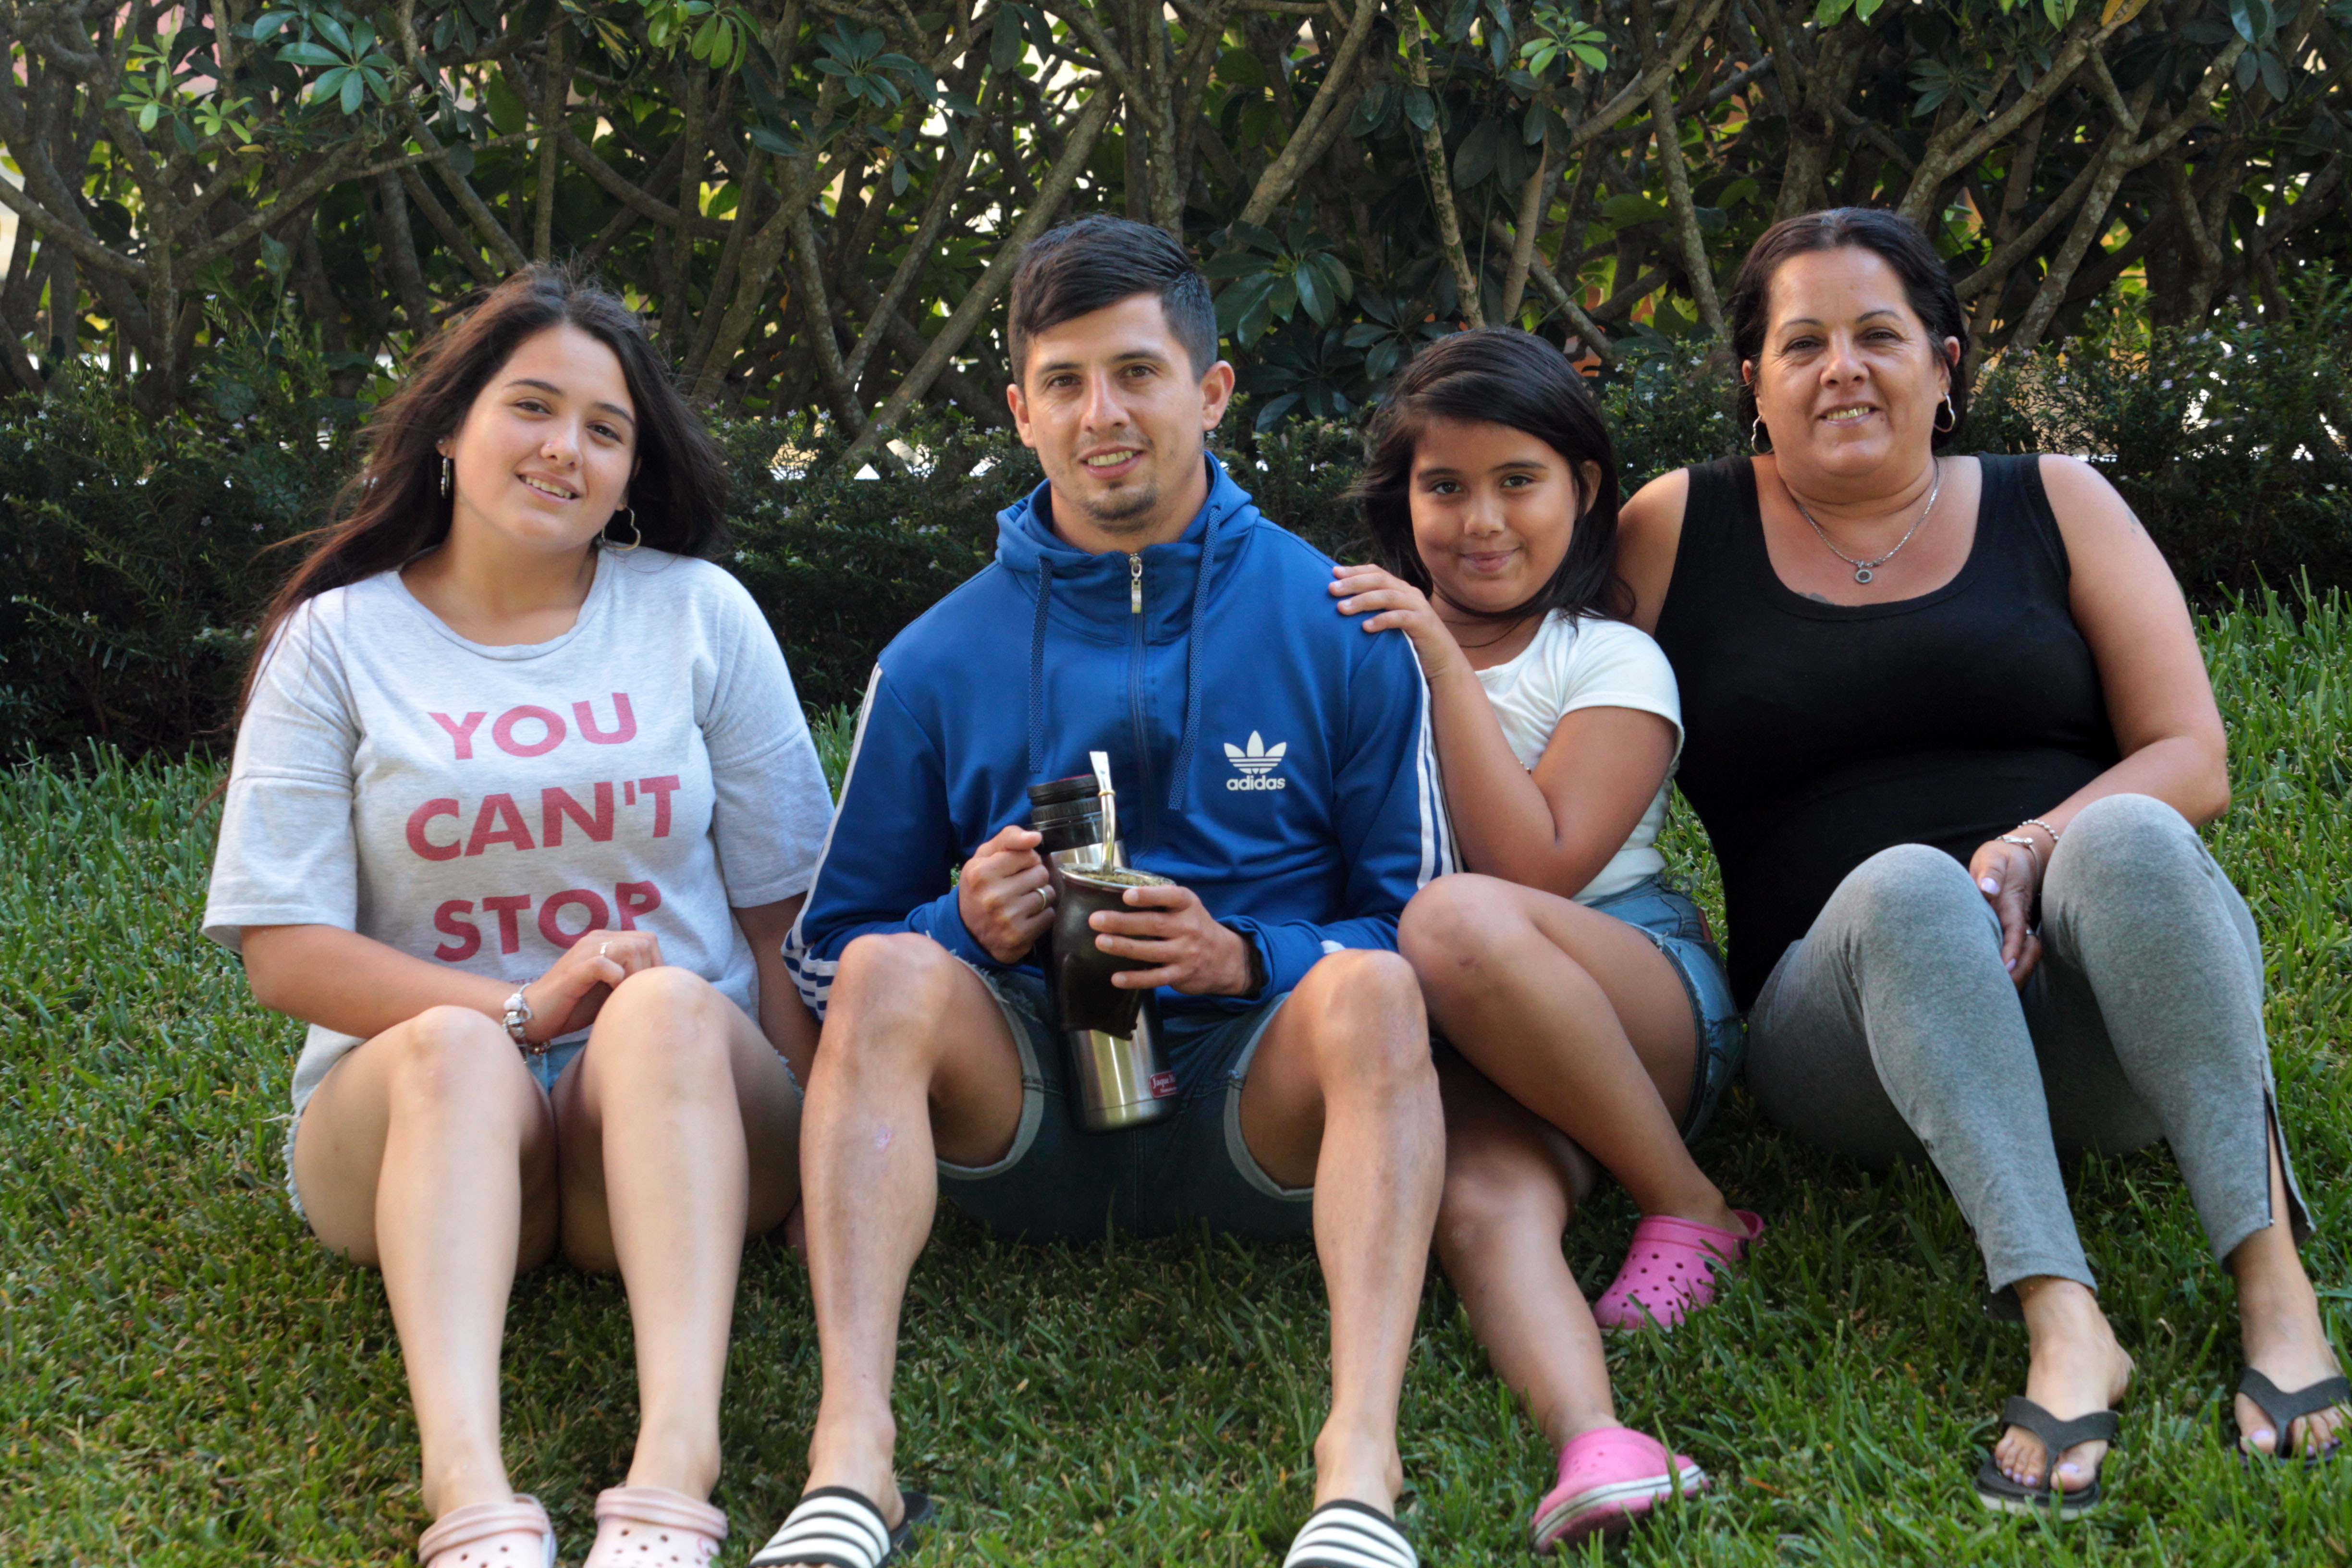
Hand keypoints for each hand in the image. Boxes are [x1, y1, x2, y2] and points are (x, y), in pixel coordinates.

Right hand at [528, 927, 662, 1039]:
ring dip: (634, 975)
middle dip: (648, 970)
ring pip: (630, 948)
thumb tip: (662, 984)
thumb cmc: (574, 1005)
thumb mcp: (612, 990)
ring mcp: (584, 952)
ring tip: (624, 995)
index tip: (646, 990)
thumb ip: (633, 980)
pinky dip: (615, 979)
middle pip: (645, 942)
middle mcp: (597, 940)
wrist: (534, 1015)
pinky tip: (611, 994)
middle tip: (635, 994)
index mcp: (607, 941)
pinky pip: (605, 964)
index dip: (655, 965)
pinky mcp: (574, 970)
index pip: (649, 940)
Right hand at [958, 823, 1053, 963]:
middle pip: (1041, 873)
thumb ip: (1008, 838)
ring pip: (1048, 894)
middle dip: (1034, 877)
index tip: (1015, 868)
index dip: (1026, 860)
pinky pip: (1049, 915)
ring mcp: (1007, 918)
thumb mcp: (984, 857)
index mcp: (982, 873)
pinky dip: (1042, 914)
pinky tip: (1026, 916)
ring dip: (1040, 895)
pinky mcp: (1019, 936)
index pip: (1029, 854)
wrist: (967, 932)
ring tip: (1022, 901)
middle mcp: (993, 896)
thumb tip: (1035, 837)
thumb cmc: (980, 887)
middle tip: (1018, 886)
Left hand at [1088, 882, 1255, 995]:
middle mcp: (1189, 928)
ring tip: (1100, 942)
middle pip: (1153, 924)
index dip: (1148, 896)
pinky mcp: (1181, 974)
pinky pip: (1156, 978)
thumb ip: (1162, 900)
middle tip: (1096, 920)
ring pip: (1151, 951)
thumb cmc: (1196, 927)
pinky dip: (1135, 979)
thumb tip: (1118, 893)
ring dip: (1123, 947)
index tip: (1127, 896)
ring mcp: (1186, 953)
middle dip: (1122, 922)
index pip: (1171, 897)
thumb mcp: (1187, 908)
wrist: (1225, 958)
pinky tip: (1116, 978)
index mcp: (1188, 905)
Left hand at [1330, 563, 1462, 679]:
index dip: (1355, 571)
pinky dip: (1382, 620)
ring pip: (1388, 596)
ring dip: (1363, 601)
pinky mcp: (1424, 625)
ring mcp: (1418, 608)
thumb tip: (1343, 605)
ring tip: (1342, 608)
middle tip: (1332, 589)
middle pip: (1380, 580)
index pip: (1377, 572)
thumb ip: (1376, 610)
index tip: (1333, 572)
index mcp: (1401, 590)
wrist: (1443, 661)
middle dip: (1354, 583)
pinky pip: (1401, 618)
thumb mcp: (1392, 621)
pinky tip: (1366, 627)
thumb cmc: (1411, 642)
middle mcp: (1410, 594)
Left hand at [1967, 837, 2042, 987]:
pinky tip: (1999, 988)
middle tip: (2000, 996)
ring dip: (2018, 977)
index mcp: (2012, 904)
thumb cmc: (2001, 858)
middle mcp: (2019, 919)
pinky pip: (2018, 954)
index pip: (2015, 932)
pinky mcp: (2015, 931)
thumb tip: (1986, 888)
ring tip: (2000, 1000)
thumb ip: (1991, 871)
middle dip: (2019, 974)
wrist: (2020, 856)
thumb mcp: (1995, 858)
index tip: (2005, 969)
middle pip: (2027, 952)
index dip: (2012, 951)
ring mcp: (2020, 927)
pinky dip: (2014, 971)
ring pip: (2026, 957)